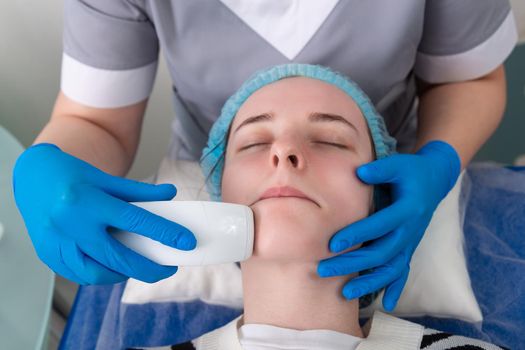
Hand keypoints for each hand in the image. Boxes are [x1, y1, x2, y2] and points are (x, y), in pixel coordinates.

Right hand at [12, 143, 195, 284]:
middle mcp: (70, 224)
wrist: (32, 177)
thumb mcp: (108, 179)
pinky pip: (79, 275)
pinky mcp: (48, 255)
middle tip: (167, 268)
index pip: (134, 220)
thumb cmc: (74, 176)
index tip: (186, 242)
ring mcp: (56, 243)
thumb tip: (171, 195)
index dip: (164, 233)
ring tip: (138, 267)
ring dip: (122, 274)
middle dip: (148, 268)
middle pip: (117, 257)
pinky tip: (113, 268)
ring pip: (96, 273)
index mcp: (87, 200)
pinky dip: (100, 274)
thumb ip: (140, 191)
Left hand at [318, 140, 460, 310]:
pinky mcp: (410, 248)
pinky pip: (403, 271)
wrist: (434, 180)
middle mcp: (411, 230)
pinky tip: (388, 305)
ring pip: (391, 268)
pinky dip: (396, 288)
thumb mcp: (399, 164)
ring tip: (345, 293)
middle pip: (381, 253)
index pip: (379, 226)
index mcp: (408, 210)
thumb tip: (358, 173)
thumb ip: (380, 169)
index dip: (356, 234)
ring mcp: (411, 242)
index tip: (332, 244)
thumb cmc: (411, 171)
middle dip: (352, 264)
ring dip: (369, 283)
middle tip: (324, 269)